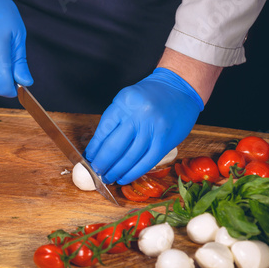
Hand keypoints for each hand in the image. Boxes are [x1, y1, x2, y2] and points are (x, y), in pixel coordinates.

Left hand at [84, 68, 203, 184]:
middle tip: (96, 172)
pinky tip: (124, 178)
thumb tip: (98, 148)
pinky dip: (133, 173)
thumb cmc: (150, 95)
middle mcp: (138, 115)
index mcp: (125, 102)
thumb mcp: (128, 99)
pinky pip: (146, 162)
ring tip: (108, 178)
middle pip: (114, 147)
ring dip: (116, 171)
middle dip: (102, 164)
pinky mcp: (165, 142)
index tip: (88, 158)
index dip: (94, 149)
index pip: (103, 131)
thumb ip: (114, 120)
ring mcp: (153, 129)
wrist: (180, 89)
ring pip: (129, 158)